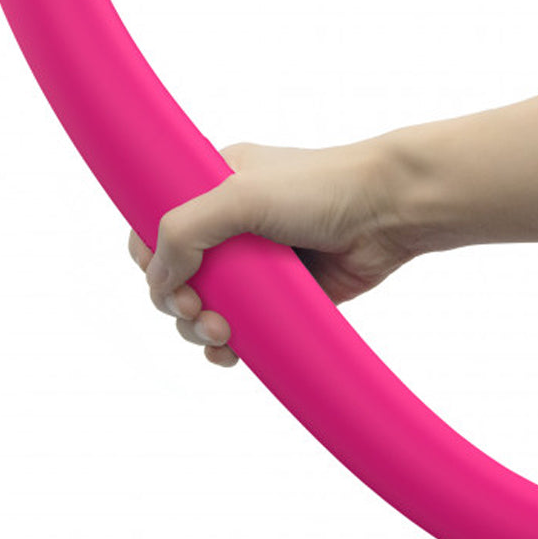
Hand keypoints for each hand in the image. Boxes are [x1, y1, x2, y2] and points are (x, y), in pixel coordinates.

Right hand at [127, 138, 415, 365]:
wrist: (386, 211)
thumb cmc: (319, 188)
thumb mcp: (238, 195)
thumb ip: (186, 230)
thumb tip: (159, 280)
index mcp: (212, 186)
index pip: (157, 225)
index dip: (151, 259)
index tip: (167, 280)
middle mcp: (229, 224)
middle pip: (177, 275)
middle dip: (177, 302)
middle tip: (198, 311)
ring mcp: (255, 262)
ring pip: (205, 306)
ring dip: (199, 328)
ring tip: (221, 333)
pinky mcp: (281, 295)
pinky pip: (242, 327)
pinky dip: (228, 346)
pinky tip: (232, 352)